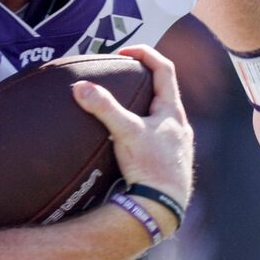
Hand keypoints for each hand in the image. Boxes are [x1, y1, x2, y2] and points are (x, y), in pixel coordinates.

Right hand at [77, 45, 194, 222]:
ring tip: (123, 106)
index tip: (124, 52)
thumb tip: (80, 87)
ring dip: (144, 106)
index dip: (145, 54)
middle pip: (164, 91)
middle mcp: (179, 125)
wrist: (164, 207)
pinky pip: (158, 136)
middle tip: (122, 75)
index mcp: (172, 111)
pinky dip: (144, 129)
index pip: (164, 68)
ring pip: (162, 115)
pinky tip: (130, 140)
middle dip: (143, 79)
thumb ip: (104, 108)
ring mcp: (177, 144)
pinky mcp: (171, 161)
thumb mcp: (125, 133)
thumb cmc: (151, 168)